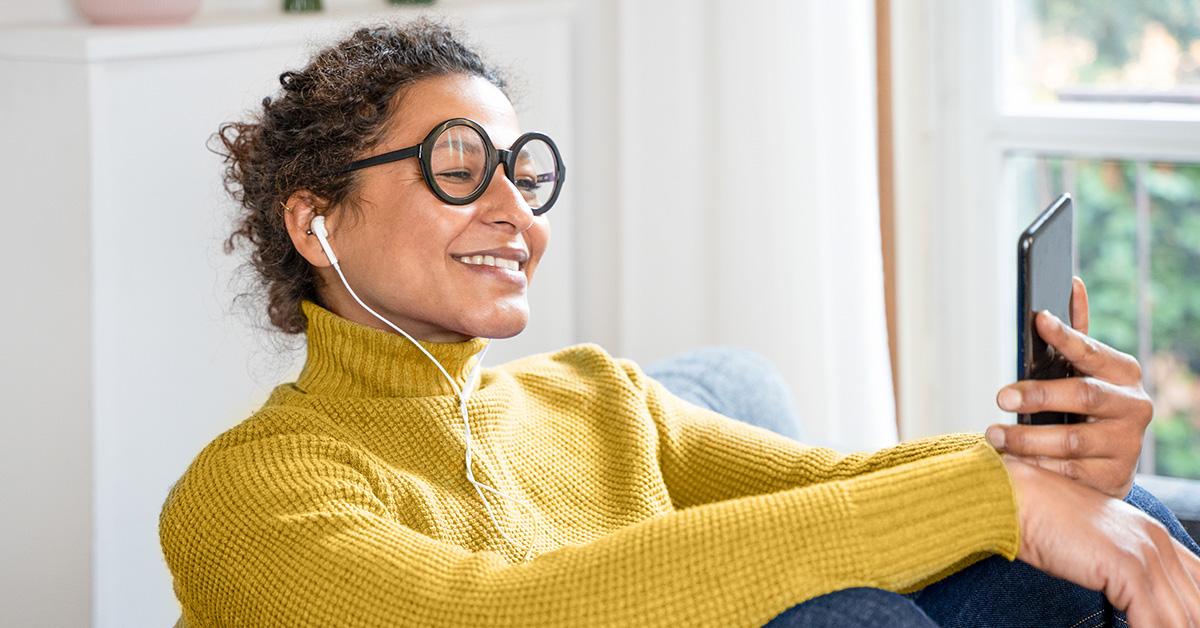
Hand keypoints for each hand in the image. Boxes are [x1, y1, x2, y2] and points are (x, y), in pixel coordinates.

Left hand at [986, 276, 1151, 498]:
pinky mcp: (1114, 477)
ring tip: (993, 435)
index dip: (1066, 336)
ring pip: (1071, 440)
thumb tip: (1072, 284)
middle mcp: (1132, 406)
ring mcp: (1126, 443)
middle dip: (1038, 395)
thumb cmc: (1087, 407)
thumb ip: (1076, 335)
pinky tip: (1013, 461)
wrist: (1109, 464)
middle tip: (1001, 398)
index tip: (1039, 320)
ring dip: (1026, 438)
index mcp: (1122, 372)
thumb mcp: (1085, 371)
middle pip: (1082, 396)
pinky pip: (1068, 470)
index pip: (1090, 350)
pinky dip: (1037, 465)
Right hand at [1003, 455, 1199, 625]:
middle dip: (1182, 624)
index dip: (1191, 609)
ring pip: (1180, 618)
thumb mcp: (1091, 540)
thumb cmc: (1037, 518)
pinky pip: (1154, 622)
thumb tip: (1124, 596)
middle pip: (1195, 603)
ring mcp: (1144, 552)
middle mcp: (1156, 540)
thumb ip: (1116, 564)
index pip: (1198, 581)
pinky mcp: (1127, 568)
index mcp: (1152, 534)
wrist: (1012, 496)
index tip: (1177, 621)